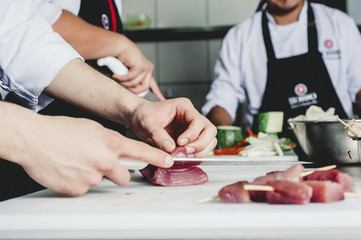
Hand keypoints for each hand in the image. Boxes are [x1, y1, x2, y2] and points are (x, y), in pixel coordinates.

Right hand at [15, 114, 172, 195]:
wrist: (34, 139)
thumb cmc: (61, 130)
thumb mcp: (92, 128)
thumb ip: (109, 141)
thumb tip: (118, 150)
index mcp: (110, 142)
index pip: (141, 151)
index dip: (157, 157)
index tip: (169, 161)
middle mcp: (105, 160)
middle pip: (124, 176)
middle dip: (117, 172)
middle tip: (101, 163)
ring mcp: (92, 176)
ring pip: (102, 181)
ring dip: (94, 175)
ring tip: (77, 162)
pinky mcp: (79, 189)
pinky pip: (85, 188)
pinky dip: (79, 181)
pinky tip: (69, 169)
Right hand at [113, 42, 164, 99]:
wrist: (120, 46)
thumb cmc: (123, 58)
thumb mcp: (129, 72)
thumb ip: (133, 80)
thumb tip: (132, 90)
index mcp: (147, 71)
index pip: (153, 84)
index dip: (157, 93)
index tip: (161, 99)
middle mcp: (148, 69)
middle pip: (144, 87)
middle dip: (134, 90)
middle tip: (124, 87)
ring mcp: (146, 68)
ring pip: (135, 83)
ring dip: (125, 83)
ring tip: (118, 78)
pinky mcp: (140, 66)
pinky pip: (130, 78)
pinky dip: (121, 78)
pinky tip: (116, 75)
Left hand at [128, 98, 216, 156]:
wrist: (138, 117)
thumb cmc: (143, 114)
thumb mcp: (147, 123)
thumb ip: (158, 135)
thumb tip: (170, 148)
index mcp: (183, 107)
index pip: (198, 121)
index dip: (192, 134)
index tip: (180, 143)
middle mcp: (191, 116)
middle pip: (209, 130)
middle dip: (201, 143)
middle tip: (186, 151)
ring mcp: (192, 127)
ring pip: (209, 139)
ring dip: (201, 150)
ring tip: (186, 155)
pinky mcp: (189, 137)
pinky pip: (201, 146)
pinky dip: (197, 153)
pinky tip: (186, 157)